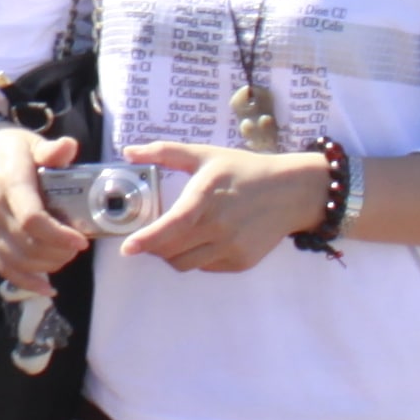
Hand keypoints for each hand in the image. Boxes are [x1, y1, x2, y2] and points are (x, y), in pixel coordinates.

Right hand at [0, 122, 88, 289]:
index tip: (81, 241)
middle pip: (28, 245)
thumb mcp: (33, 143)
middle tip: (78, 246)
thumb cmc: (12, 150)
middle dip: (59, 252)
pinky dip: (26, 282)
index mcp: (9, 185)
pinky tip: (47, 288)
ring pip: (18, 261)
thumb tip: (69, 147)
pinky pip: (3, 268)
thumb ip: (52, 150)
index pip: (32, 219)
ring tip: (66, 256)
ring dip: (47, 266)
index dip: (58, 235)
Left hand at [122, 140, 334, 274]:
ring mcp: (231, 247)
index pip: (173, 225)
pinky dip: (195, 257)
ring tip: (175, 237)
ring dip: (170, 254)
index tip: (128, 248)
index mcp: (206, 198)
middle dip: (152, 245)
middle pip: (170, 250)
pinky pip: (205, 267)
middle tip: (150, 234)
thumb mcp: (205, 155)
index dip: (147, 239)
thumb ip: (165, 152)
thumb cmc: (244, 170)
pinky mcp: (241, 262)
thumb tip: (129, 152)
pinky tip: (203, 239)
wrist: (291, 191)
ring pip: (184, 264)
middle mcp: (219, 227)